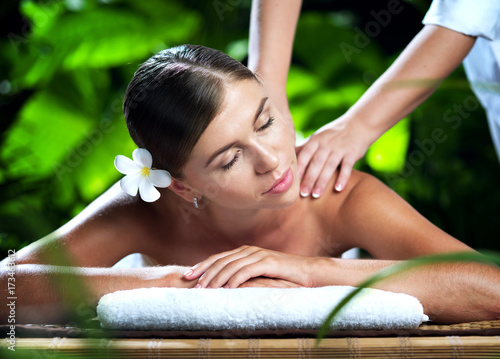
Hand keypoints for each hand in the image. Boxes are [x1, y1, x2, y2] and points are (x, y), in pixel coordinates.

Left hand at [183, 245, 314, 288]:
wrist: (307, 272)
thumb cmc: (283, 276)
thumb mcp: (259, 275)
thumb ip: (242, 276)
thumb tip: (222, 287)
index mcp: (244, 252)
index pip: (218, 258)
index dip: (202, 266)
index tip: (188, 276)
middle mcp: (249, 250)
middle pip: (221, 260)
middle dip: (205, 273)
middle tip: (193, 285)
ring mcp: (258, 254)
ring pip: (231, 266)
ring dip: (217, 278)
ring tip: (207, 290)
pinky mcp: (268, 262)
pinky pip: (247, 270)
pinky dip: (235, 279)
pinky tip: (227, 289)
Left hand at [296, 116, 370, 197]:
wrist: (359, 124)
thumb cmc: (333, 135)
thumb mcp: (318, 138)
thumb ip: (304, 148)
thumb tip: (287, 159)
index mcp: (315, 141)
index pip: (304, 155)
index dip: (298, 168)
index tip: (292, 182)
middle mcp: (326, 144)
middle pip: (316, 163)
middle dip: (309, 179)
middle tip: (303, 194)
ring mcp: (340, 148)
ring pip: (329, 166)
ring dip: (322, 182)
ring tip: (316, 195)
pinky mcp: (352, 153)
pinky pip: (347, 167)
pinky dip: (342, 178)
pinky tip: (338, 189)